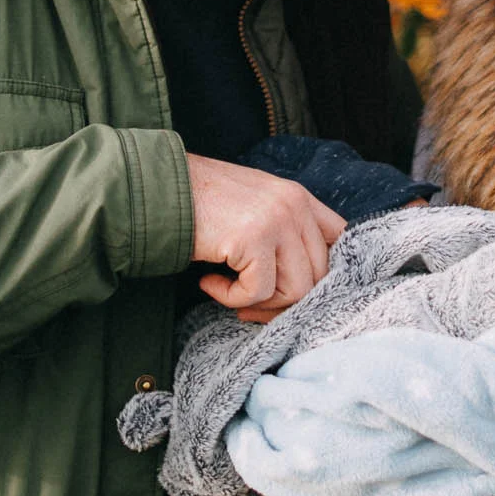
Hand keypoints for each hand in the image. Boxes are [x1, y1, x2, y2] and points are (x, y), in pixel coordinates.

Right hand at [186, 156, 345, 318]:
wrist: (155, 188)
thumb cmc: (199, 204)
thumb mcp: (252, 208)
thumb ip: (282, 233)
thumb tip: (304, 288)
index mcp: (298, 197)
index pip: (339, 241)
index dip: (322, 274)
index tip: (287, 291)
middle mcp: (294, 205)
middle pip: (319, 276)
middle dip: (284, 302)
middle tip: (249, 306)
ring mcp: (277, 220)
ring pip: (295, 290)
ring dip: (258, 302)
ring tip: (228, 291)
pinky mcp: (253, 238)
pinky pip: (258, 292)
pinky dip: (230, 297)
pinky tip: (208, 282)